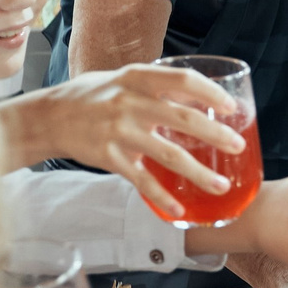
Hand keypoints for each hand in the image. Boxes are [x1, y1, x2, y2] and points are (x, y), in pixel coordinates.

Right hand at [7, 63, 243, 214]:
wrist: (49, 117)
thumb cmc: (92, 96)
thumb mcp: (122, 79)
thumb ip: (157, 86)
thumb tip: (199, 96)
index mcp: (136, 78)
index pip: (182, 79)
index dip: (210, 92)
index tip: (231, 107)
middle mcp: (129, 102)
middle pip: (183, 118)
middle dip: (216, 135)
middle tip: (239, 146)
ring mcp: (119, 131)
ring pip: (168, 154)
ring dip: (199, 173)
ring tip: (221, 186)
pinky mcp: (109, 157)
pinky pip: (141, 180)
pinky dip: (161, 196)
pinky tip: (178, 209)